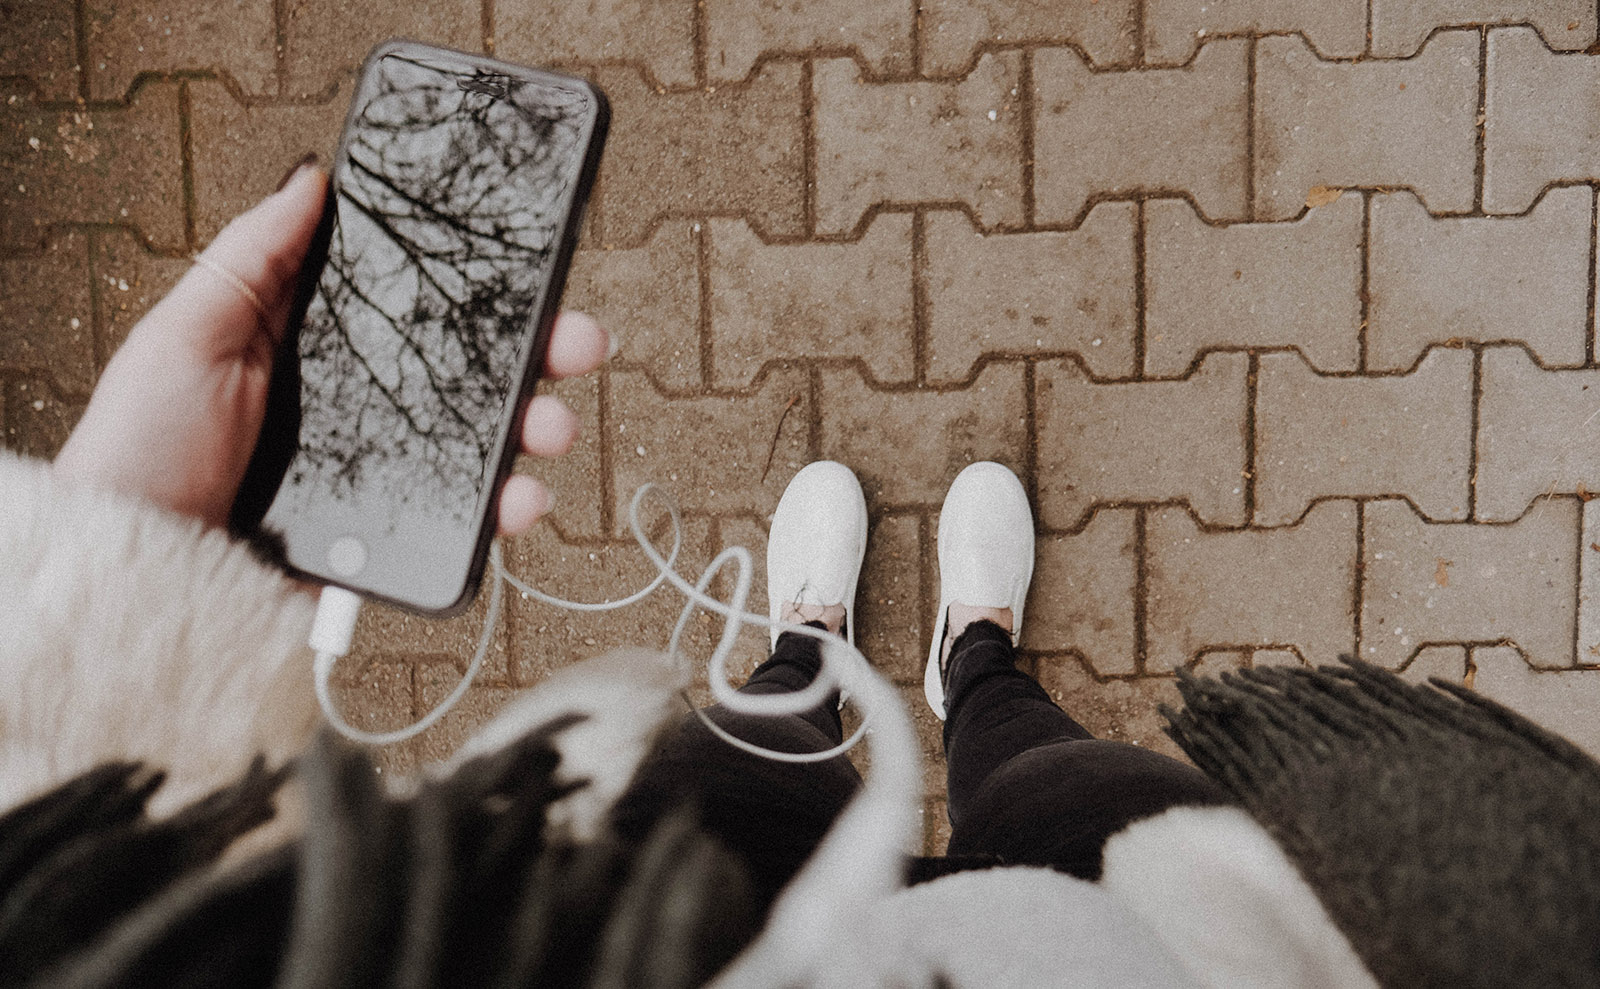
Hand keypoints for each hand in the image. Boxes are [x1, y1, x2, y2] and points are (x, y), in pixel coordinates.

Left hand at [52, 162, 608, 535]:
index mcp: (323, 351)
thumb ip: (255, 257)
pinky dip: (508, 511)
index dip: (482, 290)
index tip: (535, 270)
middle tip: (577, 343)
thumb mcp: (187, 332)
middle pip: (472, 373)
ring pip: (485, 446)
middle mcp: (366, 409)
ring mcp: (385, 474)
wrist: (137, 569)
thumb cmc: (143, 449)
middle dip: (540, 355)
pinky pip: (466, 522)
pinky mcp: (394, 540)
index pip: (419, 308)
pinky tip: (521, 499)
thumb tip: (312, 179)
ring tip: (552, 429)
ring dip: (538, 430)